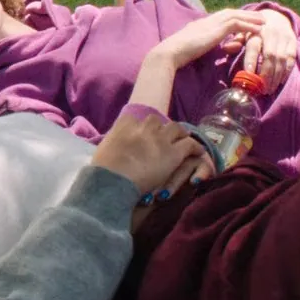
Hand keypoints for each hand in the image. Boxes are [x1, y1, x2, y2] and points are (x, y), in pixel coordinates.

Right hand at [93, 105, 207, 198]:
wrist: (113, 181)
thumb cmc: (102, 171)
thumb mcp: (102, 149)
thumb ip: (111, 142)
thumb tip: (114, 145)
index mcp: (123, 125)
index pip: (132, 118)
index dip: (137, 127)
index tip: (139, 135)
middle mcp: (143, 127)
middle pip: (155, 121)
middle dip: (158, 128)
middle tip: (161, 137)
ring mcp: (160, 139)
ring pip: (175, 128)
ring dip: (178, 133)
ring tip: (181, 139)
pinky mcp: (173, 153)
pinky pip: (190, 144)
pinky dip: (194, 146)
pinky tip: (197, 151)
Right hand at [151, 10, 266, 69]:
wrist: (171, 52)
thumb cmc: (178, 54)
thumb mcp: (194, 48)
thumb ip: (204, 46)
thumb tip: (214, 49)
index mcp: (200, 23)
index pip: (221, 16)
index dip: (234, 17)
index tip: (244, 19)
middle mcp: (207, 20)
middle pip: (230, 12)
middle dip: (245, 14)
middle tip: (259, 16)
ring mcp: (211, 23)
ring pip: (236, 15)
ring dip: (251, 17)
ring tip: (263, 21)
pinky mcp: (216, 30)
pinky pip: (237, 24)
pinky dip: (248, 25)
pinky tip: (258, 29)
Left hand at [221, 10, 297, 92]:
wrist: (277, 16)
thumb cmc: (256, 29)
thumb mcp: (244, 31)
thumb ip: (236, 40)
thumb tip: (225, 48)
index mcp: (256, 31)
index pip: (253, 47)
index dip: (251, 61)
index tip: (248, 74)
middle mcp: (271, 34)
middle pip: (269, 56)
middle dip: (266, 74)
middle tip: (261, 89)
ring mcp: (284, 38)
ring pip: (281, 59)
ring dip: (276, 76)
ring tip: (269, 89)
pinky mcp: (293, 42)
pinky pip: (291, 59)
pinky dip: (286, 72)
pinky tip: (280, 81)